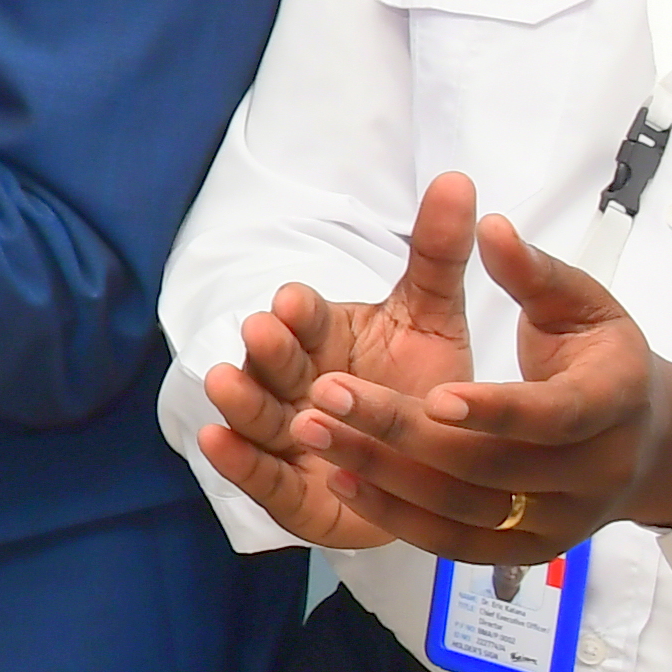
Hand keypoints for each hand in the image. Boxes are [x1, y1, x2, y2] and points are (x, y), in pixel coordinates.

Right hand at [187, 173, 481, 552]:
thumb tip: (457, 178)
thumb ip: (437, 255)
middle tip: (263, 331)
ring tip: (225, 382)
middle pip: (278, 364)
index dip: (301, 312)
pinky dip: (236, 460)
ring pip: (259, 415)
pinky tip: (213, 440)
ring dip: (241, 398)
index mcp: (325, 339)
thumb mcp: (433, 318)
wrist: (441, 473)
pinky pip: (260, 477)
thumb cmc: (422, 389)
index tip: (295, 299)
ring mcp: (289, 438)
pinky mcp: (291, 493)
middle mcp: (298, 385)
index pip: (307, 319)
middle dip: (268, 350)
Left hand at [268, 202, 671, 564]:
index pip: (555, 415)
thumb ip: (532, 271)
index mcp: (616, 401)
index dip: (495, 409)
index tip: (432, 394)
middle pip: (491, 466)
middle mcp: (595, 472)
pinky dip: (397, 517)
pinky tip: (342, 480)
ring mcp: (562, 521)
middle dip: (401, 433)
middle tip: (325, 394)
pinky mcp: (530, 550)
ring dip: (382, 476)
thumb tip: (490, 227)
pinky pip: (456, 546)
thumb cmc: (602, 356)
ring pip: (464, 512)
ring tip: (313, 432)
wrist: (649, 440)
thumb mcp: (582, 305)